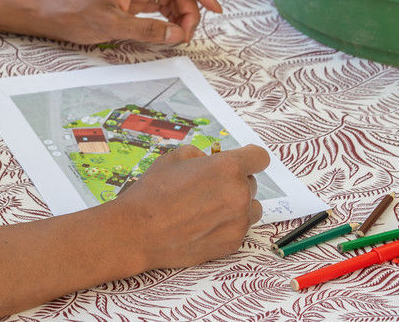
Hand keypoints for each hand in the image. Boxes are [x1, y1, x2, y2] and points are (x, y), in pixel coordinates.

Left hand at [36, 0, 222, 45]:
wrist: (51, 15)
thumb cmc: (76, 16)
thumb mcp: (113, 25)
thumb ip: (148, 30)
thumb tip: (178, 34)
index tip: (217, 11)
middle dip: (189, 11)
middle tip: (186, 36)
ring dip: (179, 16)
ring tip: (178, 36)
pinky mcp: (127, 2)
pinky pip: (155, 7)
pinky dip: (165, 18)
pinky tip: (167, 31)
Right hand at [110, 143, 269, 270]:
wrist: (139, 231)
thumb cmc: (153, 193)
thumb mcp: (172, 158)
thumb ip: (199, 155)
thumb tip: (209, 160)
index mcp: (227, 168)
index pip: (259, 157)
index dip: (251, 157)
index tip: (244, 160)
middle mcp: (239, 194)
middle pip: (252, 183)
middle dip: (235, 182)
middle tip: (209, 187)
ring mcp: (239, 221)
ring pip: (251, 207)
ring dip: (237, 204)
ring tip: (209, 207)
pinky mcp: (233, 243)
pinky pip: (240, 228)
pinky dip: (227, 224)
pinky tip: (203, 224)